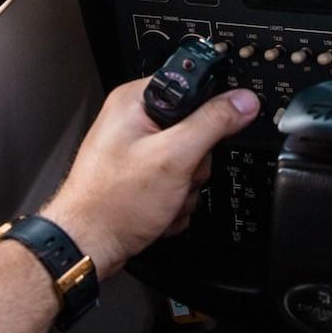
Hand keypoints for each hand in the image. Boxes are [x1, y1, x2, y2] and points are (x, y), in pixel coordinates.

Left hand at [43, 78, 260, 277]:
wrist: (88, 246)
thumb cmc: (112, 203)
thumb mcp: (173, 157)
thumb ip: (212, 123)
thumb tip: (243, 101)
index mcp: (136, 101)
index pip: (191, 86)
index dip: (209, 109)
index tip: (211, 132)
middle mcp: (135, 122)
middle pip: (197, 130)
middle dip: (194, 162)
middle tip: (176, 175)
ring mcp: (139, 152)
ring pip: (191, 161)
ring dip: (185, 187)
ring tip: (163, 197)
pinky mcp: (143, 177)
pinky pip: (178, 182)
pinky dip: (174, 200)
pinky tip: (157, 208)